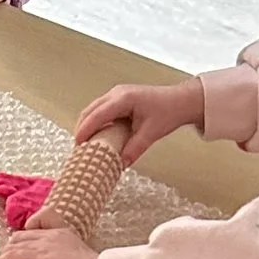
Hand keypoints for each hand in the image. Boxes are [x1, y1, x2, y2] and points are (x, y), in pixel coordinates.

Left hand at [0, 225, 98, 258]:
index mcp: (62, 232)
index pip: (37, 222)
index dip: (25, 236)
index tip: (23, 251)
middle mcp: (50, 235)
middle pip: (19, 237)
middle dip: (10, 253)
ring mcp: (41, 245)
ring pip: (12, 248)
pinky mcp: (34, 257)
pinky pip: (8, 258)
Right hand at [74, 79, 202, 159]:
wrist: (180, 101)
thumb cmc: (168, 112)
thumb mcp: (152, 133)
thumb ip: (135, 148)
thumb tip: (120, 164)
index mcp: (124, 99)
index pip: (97, 115)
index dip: (85, 129)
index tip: (77, 145)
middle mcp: (116, 93)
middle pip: (90, 110)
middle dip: (81, 128)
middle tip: (79, 148)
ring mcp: (116, 94)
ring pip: (93, 109)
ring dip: (87, 125)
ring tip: (85, 144)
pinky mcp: (119, 98)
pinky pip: (101, 110)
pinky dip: (95, 122)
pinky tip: (97, 135)